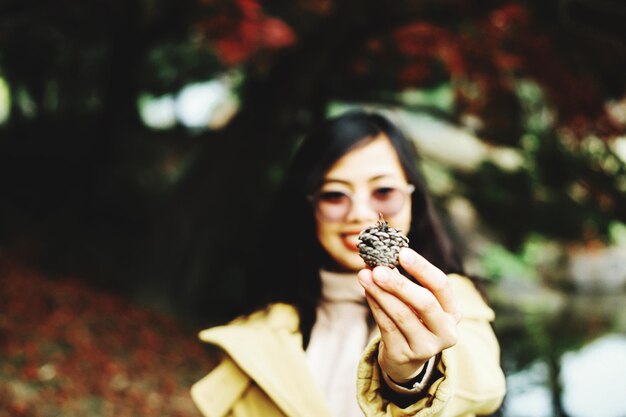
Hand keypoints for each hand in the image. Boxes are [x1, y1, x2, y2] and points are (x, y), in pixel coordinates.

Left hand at [357, 248, 461, 382]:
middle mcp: (445, 331)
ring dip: (381, 293)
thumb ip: (404, 280)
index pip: (441, 285)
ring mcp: (426, 347)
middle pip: (425, 303)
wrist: (405, 358)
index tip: (402, 253)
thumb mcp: (416, 302)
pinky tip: (367, 291)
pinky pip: (387, 326)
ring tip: (364, 276)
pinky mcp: (404, 355)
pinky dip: (375, 306)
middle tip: (378, 269)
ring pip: (402, 315)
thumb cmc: (413, 319)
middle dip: (399, 284)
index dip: (422, 268)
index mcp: (453, 312)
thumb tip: (380, 258)